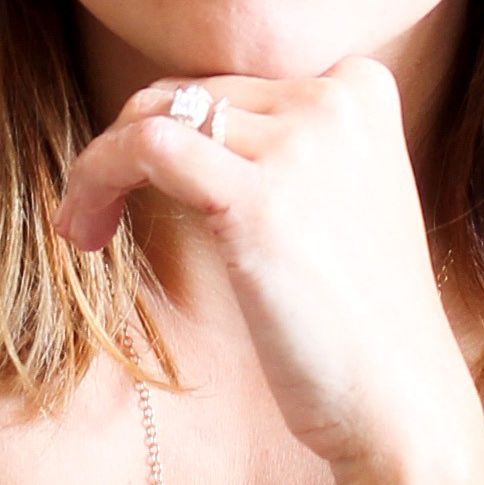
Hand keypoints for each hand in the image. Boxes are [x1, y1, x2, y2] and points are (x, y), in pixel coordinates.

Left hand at [54, 65, 474, 479]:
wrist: (399, 402)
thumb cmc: (359, 322)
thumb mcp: (338, 203)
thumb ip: (285, 152)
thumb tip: (183, 127)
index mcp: (363, 90)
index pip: (236, 82)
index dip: (178, 127)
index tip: (149, 185)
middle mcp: (336, 98)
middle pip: (190, 93)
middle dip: (129, 145)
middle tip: (99, 215)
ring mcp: (301, 142)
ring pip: (156, 113)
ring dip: (100, 166)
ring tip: (84, 230)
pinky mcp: (257, 198)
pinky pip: (146, 146)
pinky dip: (96, 176)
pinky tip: (84, 231)